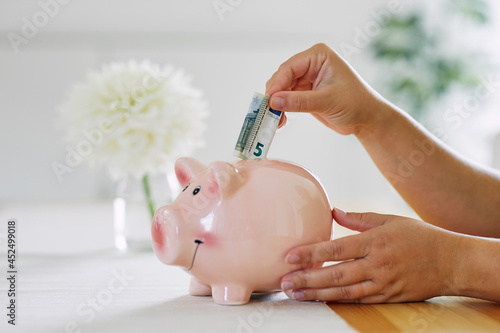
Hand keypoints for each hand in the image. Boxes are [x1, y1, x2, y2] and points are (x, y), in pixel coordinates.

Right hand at [266, 43, 384, 134]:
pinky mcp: (304, 92)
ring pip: (281, 90)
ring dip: (276, 105)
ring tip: (275, 121)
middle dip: (275, 96)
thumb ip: (299, 101)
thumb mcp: (327, 101)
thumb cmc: (356, 103)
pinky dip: (281, 110)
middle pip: (282, 78)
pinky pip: (286, 99)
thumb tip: (273, 102)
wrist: (367, 119)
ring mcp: (306, 78)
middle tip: (268, 113)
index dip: (277, 84)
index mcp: (318, 56)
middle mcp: (310, 64)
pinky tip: (280, 121)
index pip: (289, 67)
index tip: (269, 101)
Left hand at [280, 208, 460, 302]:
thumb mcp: (390, 220)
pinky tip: (320, 300)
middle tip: (283, 281)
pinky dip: (337, 301)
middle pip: (336, 275)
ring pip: (344, 293)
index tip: (290, 256)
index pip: (337, 249)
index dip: (311, 254)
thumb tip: (332, 212)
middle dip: (307, 280)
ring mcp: (382, 284)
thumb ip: (359, 218)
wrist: (452, 263)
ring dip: (316, 294)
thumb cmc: (420, 237)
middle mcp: (377, 265)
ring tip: (295, 293)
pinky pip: (358, 301)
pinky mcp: (388, 297)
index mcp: (376, 242)